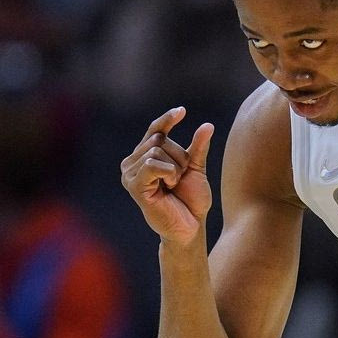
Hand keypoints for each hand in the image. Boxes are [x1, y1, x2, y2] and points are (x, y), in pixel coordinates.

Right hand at [120, 107, 214, 245]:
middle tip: (180, 178)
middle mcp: (133, 163)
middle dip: (180, 156)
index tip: (182, 111)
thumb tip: (207, 125)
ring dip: (175, 167)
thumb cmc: (191, 200)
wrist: (191, 226)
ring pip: (156, 150)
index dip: (167, 119)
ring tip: (173, 185)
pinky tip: (169, 186)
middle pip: (159, 139)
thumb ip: (198, 148)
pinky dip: (168, 172)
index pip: (155, 130)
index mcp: (146, 156)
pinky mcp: (134, 185)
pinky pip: (152, 164)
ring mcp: (130, 174)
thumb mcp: (196, 169)